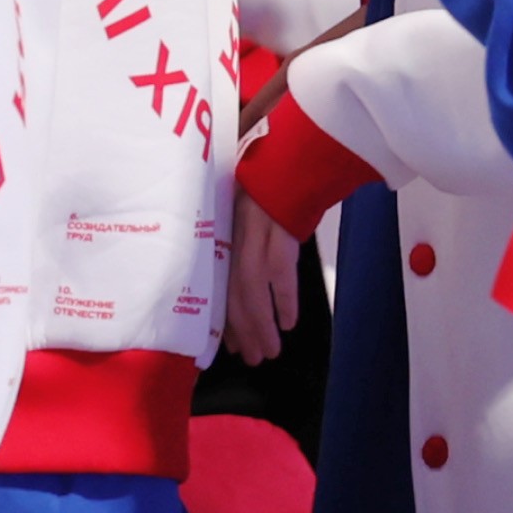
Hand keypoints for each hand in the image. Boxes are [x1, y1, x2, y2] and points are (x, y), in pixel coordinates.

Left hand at [224, 191, 301, 363]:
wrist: (292, 153)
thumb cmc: (273, 181)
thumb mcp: (248, 211)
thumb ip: (245, 238)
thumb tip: (252, 275)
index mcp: (225, 237)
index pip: (220, 288)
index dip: (226, 320)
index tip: (232, 345)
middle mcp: (235, 240)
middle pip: (233, 297)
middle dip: (244, 333)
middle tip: (254, 359)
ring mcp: (255, 236)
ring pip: (252, 293)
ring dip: (262, 327)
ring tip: (270, 352)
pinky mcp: (278, 232)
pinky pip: (278, 275)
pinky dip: (283, 301)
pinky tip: (288, 322)